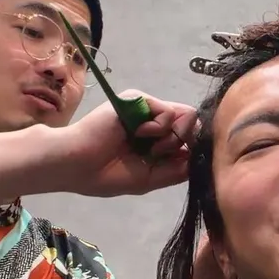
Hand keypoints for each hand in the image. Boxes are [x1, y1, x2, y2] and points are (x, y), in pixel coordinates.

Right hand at [57, 91, 196, 196]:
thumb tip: (200, 155)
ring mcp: (147, 111)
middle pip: (192, 126)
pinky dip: (160, 126)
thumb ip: (178, 168)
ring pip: (186, 116)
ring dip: (172, 137)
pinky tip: (139, 133)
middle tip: (159, 154)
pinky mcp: (139, 100)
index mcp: (157, 144)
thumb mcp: (151, 178)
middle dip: (183, 144)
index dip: (192, 150)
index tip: (177, 162)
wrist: (78, 164)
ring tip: (149, 146)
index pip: (190, 140)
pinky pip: (169, 110)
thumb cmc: (107, 175)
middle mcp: (155, 124)